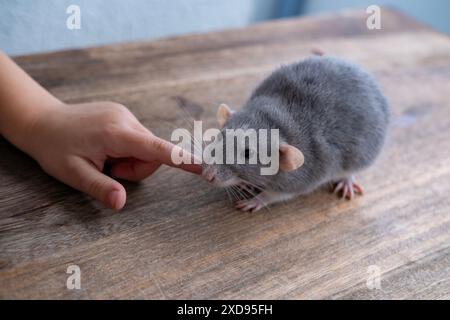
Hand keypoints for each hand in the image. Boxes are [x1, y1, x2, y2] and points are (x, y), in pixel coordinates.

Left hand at [21, 101, 200, 209]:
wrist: (41, 120)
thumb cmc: (55, 148)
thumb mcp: (72, 173)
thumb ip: (100, 188)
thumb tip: (121, 203)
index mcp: (115, 133)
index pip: (156, 149)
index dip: (182, 159)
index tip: (204, 166)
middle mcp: (126, 119)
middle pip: (152, 154)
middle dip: (136, 169)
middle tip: (109, 171)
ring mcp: (125, 115)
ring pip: (146, 148)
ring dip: (131, 161)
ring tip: (105, 160)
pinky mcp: (123, 116)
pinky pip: (138, 140)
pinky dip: (127, 151)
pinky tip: (106, 149)